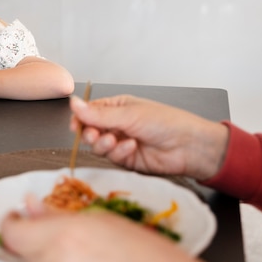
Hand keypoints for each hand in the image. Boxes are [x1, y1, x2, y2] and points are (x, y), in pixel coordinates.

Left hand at [0, 203, 214, 261]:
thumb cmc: (151, 257)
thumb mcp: (104, 221)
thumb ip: (59, 214)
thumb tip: (32, 206)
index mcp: (62, 239)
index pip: (11, 233)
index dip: (10, 221)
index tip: (17, 214)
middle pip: (22, 251)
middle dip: (32, 235)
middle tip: (52, 223)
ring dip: (50, 253)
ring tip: (84, 246)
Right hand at [69, 95, 228, 180]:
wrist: (188, 146)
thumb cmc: (165, 122)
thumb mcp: (129, 114)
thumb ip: (98, 114)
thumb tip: (73, 102)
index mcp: (117, 107)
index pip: (90, 112)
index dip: (80, 119)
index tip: (75, 125)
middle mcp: (117, 124)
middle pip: (90, 131)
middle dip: (91, 134)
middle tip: (95, 135)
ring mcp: (121, 142)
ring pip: (99, 147)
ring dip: (104, 144)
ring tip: (116, 140)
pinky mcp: (127, 160)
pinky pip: (112, 158)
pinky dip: (119, 153)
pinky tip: (132, 147)